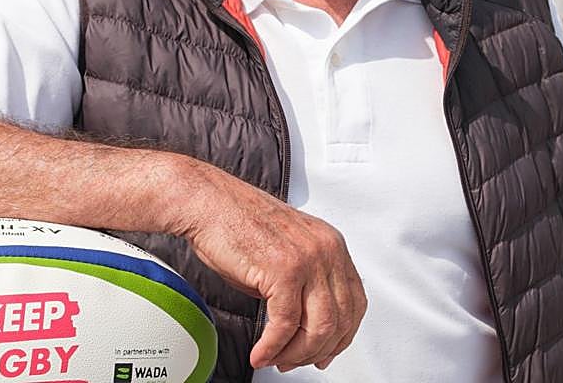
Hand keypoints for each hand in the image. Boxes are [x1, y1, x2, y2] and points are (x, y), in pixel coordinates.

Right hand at [175, 161, 366, 371]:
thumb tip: (307, 326)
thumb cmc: (237, 222)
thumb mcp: (286, 251)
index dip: (341, 335)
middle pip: (341, 320)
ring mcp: (307, 259)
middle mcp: (325, 249)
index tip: (325, 351)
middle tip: (295, 360)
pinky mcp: (283, 270)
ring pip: (318, 328)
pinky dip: (272, 347)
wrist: (207, 202)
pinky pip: (285, 325)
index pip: (355, 302)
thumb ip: (305, 284)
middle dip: (317, 350)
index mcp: (331, 244)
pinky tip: (261, 352)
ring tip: (276, 359)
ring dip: (296, 353)